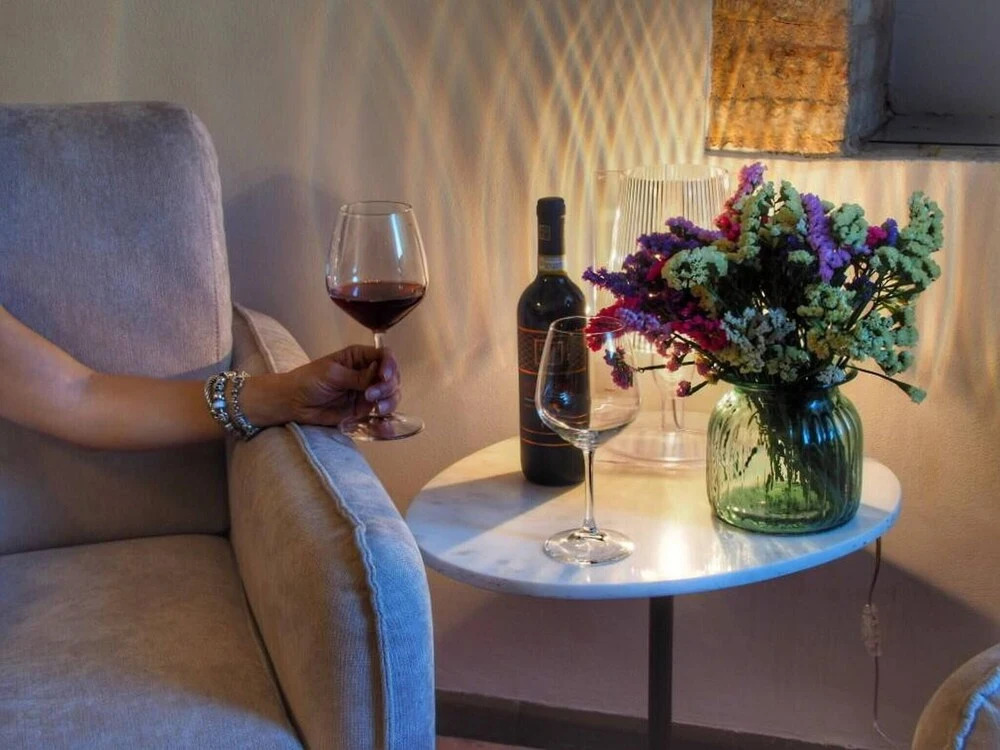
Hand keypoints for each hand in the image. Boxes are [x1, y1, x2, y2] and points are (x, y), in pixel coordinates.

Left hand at [286, 345, 400, 426]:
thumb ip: (357, 376)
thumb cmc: (308, 381)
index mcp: (359, 358)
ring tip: (378, 410)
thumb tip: (378, 376)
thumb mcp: (332, 374)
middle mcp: (367, 374)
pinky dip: (386, 422)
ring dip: (389, 402)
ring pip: (391, 396)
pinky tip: (385, 427)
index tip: (384, 376)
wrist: (293, 403)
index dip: (390, 365)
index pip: (384, 356)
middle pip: (392, 377)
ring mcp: (367, 393)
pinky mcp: (363, 411)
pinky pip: (381, 416)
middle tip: (372, 396)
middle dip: (388, 387)